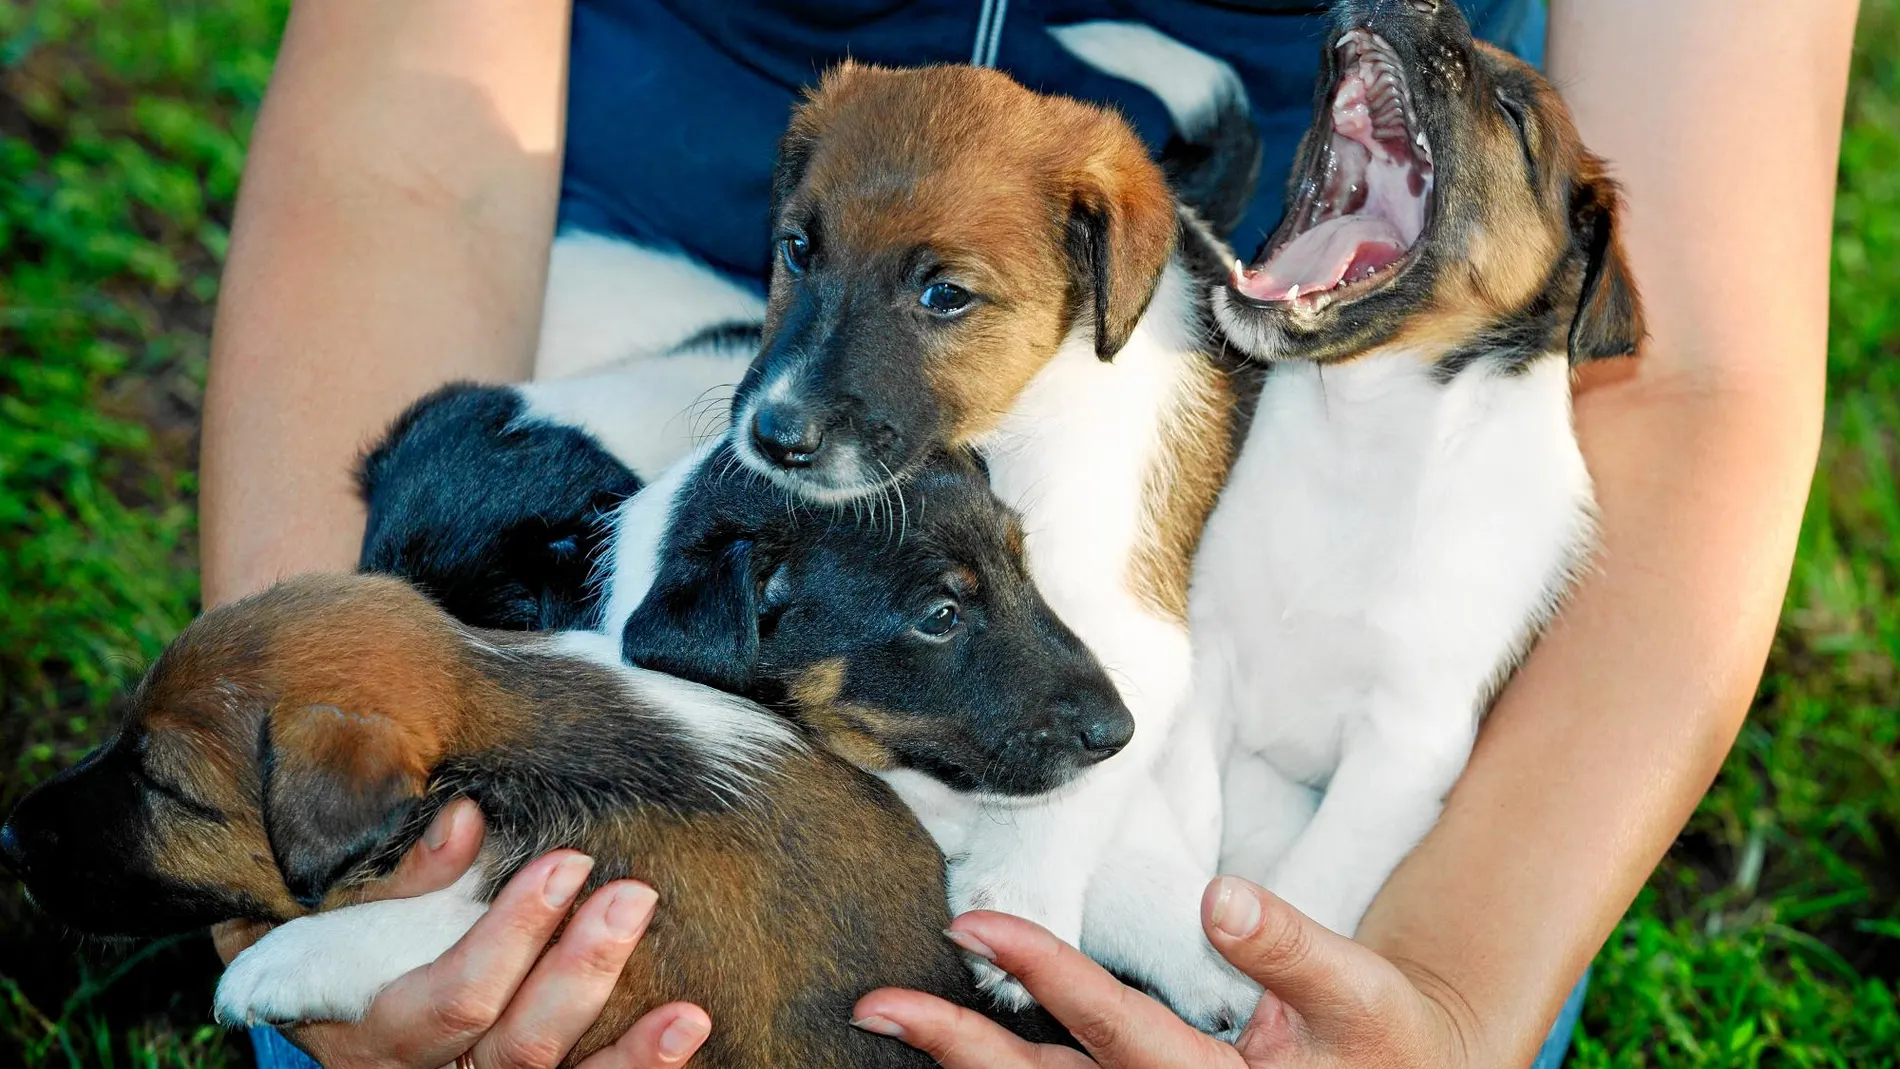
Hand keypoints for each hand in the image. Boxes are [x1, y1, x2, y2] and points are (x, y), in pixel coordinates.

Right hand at [214, 800, 711, 1067]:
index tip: (568, 863)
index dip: (514, 933)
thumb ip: (409, 882)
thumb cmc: (341, 971)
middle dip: (579, 972)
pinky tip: (681, 1041)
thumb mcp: (346, 929)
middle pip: (515, 1047)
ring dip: (628, 1054)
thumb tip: (465, 818)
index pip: (455, 996)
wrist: (328, 1042)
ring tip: (687, 1015)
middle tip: (633, 896)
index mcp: (380, 1034)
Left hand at [851, 876, 1473, 1067]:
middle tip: (879, 1002)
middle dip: (959, 1046)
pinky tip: (954, 1046)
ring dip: (964, 1064)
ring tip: (891, 1020)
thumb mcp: (1362, 993)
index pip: (1116, 1026)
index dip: (1043, 973)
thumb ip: (1290, 950)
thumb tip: (1221, 898)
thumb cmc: (1382, 1043)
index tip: (975, 920)